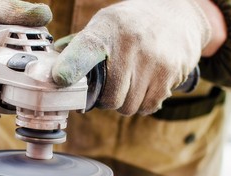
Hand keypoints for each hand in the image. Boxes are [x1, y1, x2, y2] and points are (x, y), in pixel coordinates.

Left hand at [52, 0, 210, 114]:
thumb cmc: (131, 25)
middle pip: (109, 98)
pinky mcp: (171, 72)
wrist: (178, 13)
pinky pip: (148, 107)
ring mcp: (153, 59)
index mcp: (106, 30)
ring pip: (128, 106)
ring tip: (129, 84)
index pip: (84, 51)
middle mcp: (130, 44)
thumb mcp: (104, 24)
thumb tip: (52, 71)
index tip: (59, 79)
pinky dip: (143, 103)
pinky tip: (144, 86)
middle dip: (106, 99)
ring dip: (125, 102)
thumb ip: (80, 47)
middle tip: (111, 87)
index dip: (70, 67)